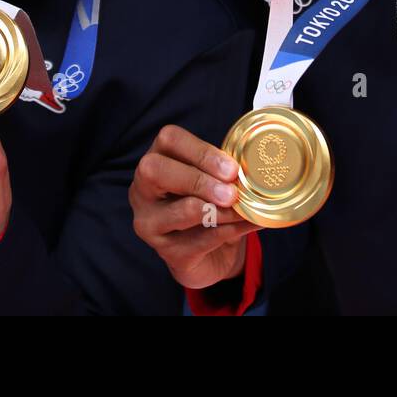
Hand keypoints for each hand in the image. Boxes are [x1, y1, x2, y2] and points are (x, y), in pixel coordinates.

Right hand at [129, 124, 257, 289]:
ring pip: (182, 210)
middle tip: (231, 192)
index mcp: (156, 160)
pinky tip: (250, 223)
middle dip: (199, 180)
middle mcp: (143, 190)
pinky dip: (230, 230)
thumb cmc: (210, 204)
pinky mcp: (167, 252)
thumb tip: (253, 168)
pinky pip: (201, 240)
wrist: (210, 255)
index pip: (169, 140)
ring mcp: (150, 223)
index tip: (231, 168)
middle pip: (157, 171)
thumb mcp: (215, 180)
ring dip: (221, 209)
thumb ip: (224, 171)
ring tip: (245, 209)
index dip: (201, 151)